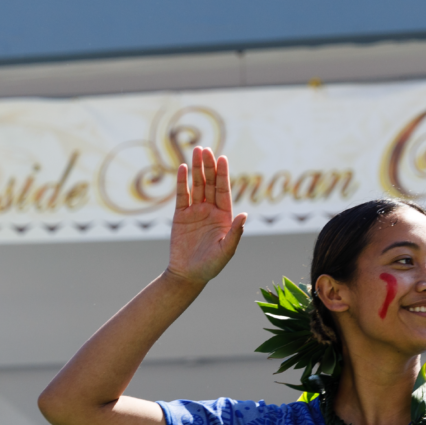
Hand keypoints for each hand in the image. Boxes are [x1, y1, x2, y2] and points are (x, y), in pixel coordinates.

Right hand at [168, 147, 246, 285]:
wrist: (189, 274)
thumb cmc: (211, 266)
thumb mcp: (226, 251)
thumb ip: (235, 233)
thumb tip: (244, 214)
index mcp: (224, 217)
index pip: (223, 191)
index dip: (223, 175)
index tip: (223, 158)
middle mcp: (211, 211)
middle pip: (210, 184)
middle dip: (208, 167)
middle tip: (206, 150)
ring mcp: (195, 211)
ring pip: (196, 186)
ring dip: (196, 169)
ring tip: (196, 151)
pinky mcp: (181, 215)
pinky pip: (182, 195)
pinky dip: (182, 182)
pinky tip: (182, 168)